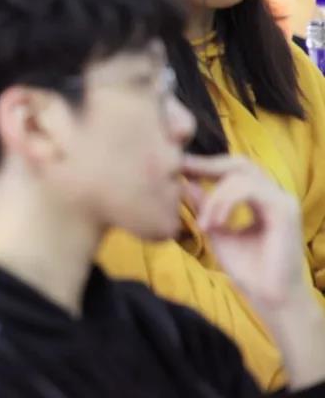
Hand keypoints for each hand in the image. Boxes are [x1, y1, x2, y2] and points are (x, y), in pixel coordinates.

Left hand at [182, 155, 302, 309]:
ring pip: (239, 176)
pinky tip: (215, 224)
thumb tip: (185, 183)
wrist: (269, 298)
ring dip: (214, 198)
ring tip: (204, 224)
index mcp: (261, 198)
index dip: (205, 165)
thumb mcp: (216, 231)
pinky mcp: (284, 210)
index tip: (177, 167)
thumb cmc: (247, 269)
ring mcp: (282, 200)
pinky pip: (248, 190)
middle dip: (207, 166)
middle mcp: (274, 195)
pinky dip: (225, 203)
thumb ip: (205, 206)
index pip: (233, 170)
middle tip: (181, 171)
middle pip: (239, 163)